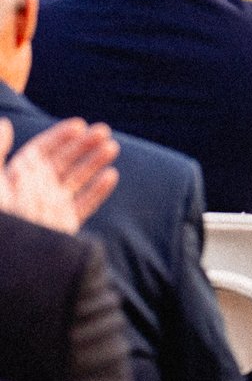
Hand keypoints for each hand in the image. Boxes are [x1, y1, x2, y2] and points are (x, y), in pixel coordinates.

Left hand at [0, 117, 118, 232]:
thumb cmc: (1, 219)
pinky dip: (98, 190)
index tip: (79, 124)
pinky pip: (85, 204)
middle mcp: (36, 189)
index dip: (60, 137)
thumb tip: (5, 123)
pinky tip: (111, 175)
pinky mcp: (64, 224)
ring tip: (112, 147)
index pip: (42, 151)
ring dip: (94, 162)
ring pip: (77, 179)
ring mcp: (51, 206)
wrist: (10, 258)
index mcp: (17, 177)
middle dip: (83, 145)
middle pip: (64, 161)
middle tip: (104, 130)